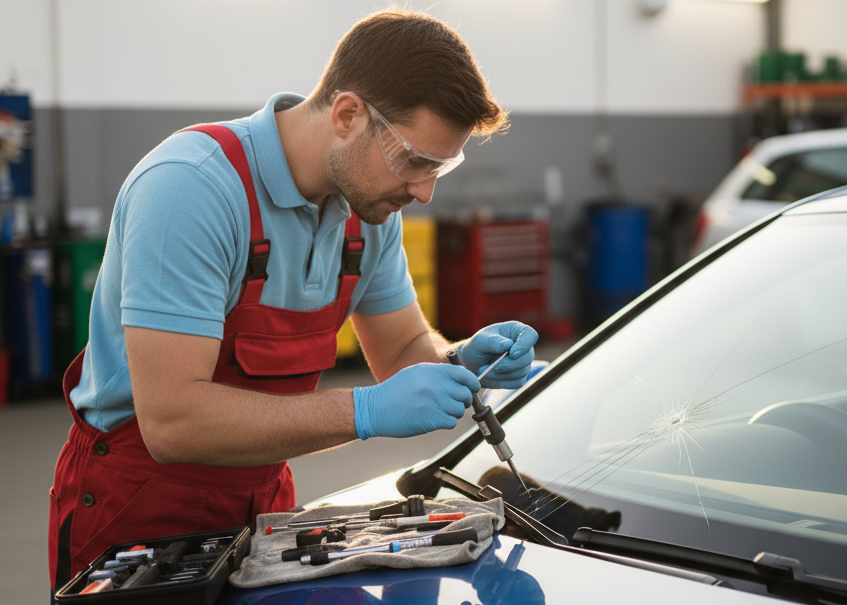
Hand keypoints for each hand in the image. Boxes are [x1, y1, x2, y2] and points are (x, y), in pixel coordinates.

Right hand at [353, 363, 479, 439]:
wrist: (374, 408)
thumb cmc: (395, 391)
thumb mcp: (416, 373)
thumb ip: (438, 374)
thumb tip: (461, 380)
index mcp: (433, 371)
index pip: (465, 375)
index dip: (473, 383)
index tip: (473, 388)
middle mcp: (436, 385)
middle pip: (465, 395)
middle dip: (462, 400)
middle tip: (452, 403)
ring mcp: (434, 402)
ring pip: (460, 410)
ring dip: (452, 413)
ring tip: (438, 411)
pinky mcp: (432, 419)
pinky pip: (451, 423)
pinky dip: (445, 423)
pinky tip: (433, 419)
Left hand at [457, 321, 537, 388]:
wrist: (471, 362)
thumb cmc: (477, 346)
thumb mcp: (480, 340)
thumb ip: (493, 341)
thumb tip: (508, 345)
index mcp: (517, 331)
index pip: (531, 335)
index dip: (524, 345)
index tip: (512, 354)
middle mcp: (524, 346)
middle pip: (527, 358)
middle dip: (508, 365)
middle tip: (490, 367)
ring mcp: (523, 362)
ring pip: (522, 372)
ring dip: (501, 374)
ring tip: (484, 370)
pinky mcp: (520, 376)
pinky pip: (518, 382)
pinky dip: (503, 382)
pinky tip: (490, 377)